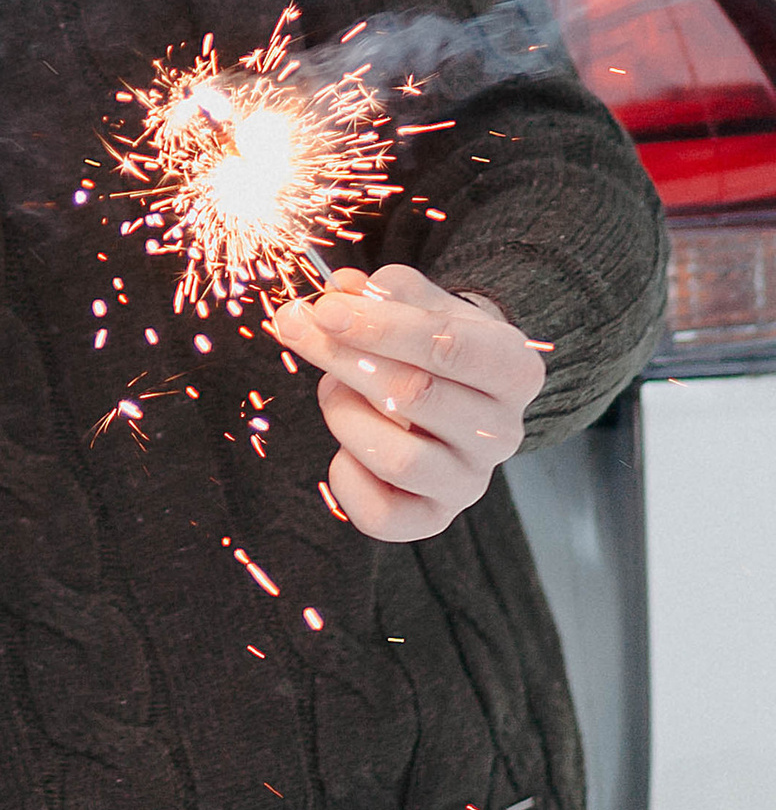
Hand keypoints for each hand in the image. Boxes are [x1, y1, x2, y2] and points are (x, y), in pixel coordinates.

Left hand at [267, 262, 544, 541]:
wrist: (454, 392)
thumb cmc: (433, 341)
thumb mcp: (423, 302)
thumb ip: (385, 291)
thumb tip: (341, 291)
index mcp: (513, 369)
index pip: (448, 345)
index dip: (379, 326)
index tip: (324, 310)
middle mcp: (503, 432)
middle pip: (414, 395)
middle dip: (342, 357)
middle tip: (296, 327)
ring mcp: (471, 482)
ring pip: (397, 458)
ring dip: (344, 413)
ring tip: (334, 388)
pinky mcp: (435, 518)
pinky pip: (380, 514)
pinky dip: (346, 476)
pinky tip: (345, 445)